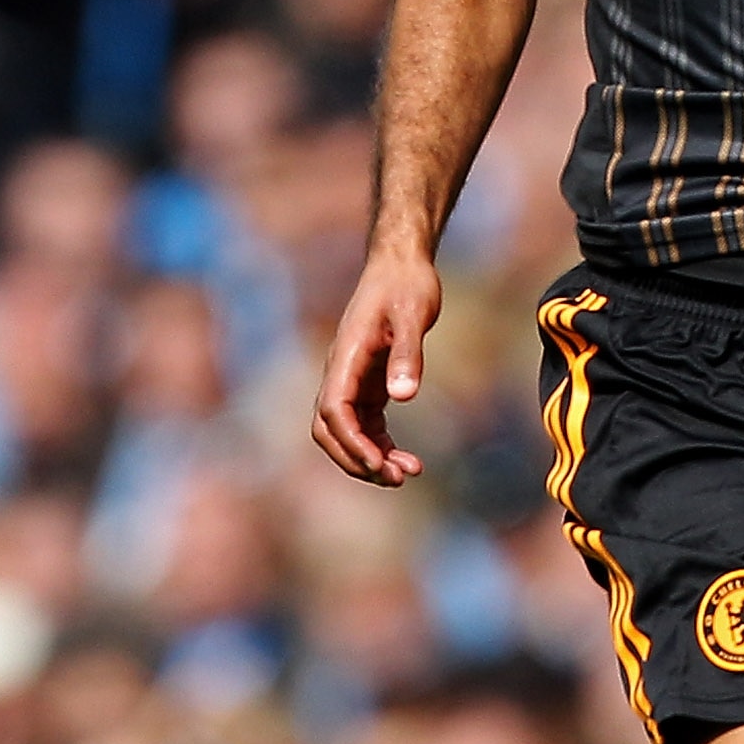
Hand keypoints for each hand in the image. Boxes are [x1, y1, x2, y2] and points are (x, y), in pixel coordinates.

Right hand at [312, 251, 442, 484]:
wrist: (402, 265)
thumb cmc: (407, 285)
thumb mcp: (412, 315)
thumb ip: (407, 354)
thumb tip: (403, 396)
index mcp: (345, 357)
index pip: (333, 411)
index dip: (352, 442)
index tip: (380, 464)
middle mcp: (341, 372)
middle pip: (330, 430)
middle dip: (357, 460)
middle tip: (397, 479)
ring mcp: (353, 380)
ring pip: (348, 432)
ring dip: (371, 458)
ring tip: (408, 474)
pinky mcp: (369, 384)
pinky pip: (367, 426)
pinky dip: (382, 446)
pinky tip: (408, 460)